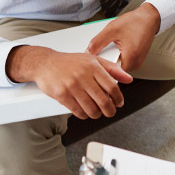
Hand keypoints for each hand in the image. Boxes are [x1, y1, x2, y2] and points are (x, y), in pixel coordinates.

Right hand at [6, 45, 132, 118]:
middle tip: (110, 112)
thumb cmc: (70, 62)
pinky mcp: (62, 95)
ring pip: (91, 108)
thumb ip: (112, 69)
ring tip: (98, 112)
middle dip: (110, 110)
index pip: (111, 87)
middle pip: (103, 100)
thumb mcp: (93, 60)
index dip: (118, 98)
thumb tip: (128, 78)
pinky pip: (77, 111)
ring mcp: (72, 86)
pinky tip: (85, 112)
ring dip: (97, 114)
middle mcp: (83, 76)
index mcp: (93, 67)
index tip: (119, 103)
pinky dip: (84, 115)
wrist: (46, 63)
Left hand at [87, 3, 160, 71]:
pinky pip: (125, 63)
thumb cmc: (135, 22)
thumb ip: (98, 42)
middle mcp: (136, 62)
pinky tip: (117, 48)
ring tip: (110, 48)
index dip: (101, 69)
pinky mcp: (138, 59)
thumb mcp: (112, 29)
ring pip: (120, 67)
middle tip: (101, 53)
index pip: (112, 74)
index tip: (95, 64)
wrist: (148, 18)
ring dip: (113, 60)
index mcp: (130, 56)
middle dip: (106, 63)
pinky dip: (118, 57)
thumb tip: (88, 52)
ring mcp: (138, 62)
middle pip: (115, 71)